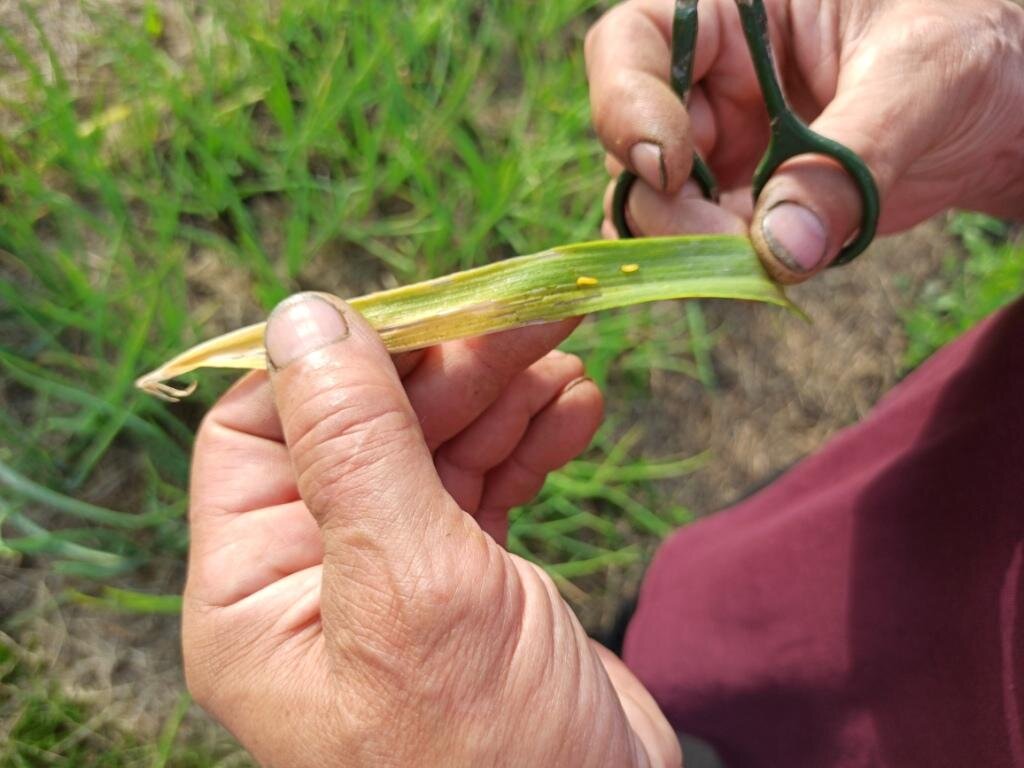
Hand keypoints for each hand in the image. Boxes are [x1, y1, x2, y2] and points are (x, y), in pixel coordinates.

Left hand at [182, 293, 680, 766]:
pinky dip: (531, 442)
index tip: (428, 308)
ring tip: (567, 356)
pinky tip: (577, 409)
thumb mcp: (411, 589)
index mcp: (256, 591)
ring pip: (436, 448)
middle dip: (450, 368)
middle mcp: (315, 579)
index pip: (261, 429)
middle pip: (365, 427)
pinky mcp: (470, 586)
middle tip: (534, 317)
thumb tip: (304, 313)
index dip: (336, 359)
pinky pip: (487, 488)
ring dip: (502, 395)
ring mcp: (397, 579)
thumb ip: (355, 446)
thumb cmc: (488, 755)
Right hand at [586, 0, 1023, 281]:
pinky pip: (702, 244)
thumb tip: (781, 252)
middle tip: (734, 243)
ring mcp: (721, 144)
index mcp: (730, 9)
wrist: (1005, 109)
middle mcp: (709, 78)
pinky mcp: (742, 202)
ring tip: (769, 259)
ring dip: (693, 247)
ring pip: (655, 205)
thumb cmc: (972, 46)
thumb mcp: (920, 78)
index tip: (674, 165)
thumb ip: (849, 159)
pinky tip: (772, 271)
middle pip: (632, 143)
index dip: (626, 106)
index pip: (630, 45)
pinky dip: (722, 270)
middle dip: (669, 205)